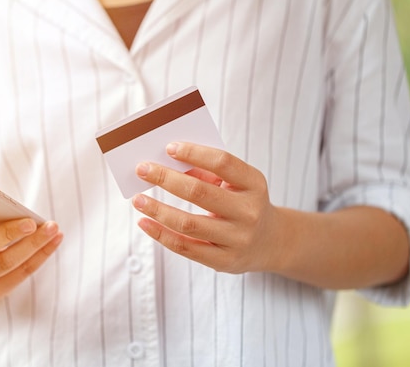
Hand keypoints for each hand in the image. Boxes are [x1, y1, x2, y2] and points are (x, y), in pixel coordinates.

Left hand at [132, 142, 284, 273]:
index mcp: (254, 184)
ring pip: (188, 223)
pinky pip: (186, 247)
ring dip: (158, 209)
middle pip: (200, 192)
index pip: (223, 162)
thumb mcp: (236, 183)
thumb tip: (166, 164)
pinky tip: (145, 222)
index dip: (194, 153)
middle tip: (142, 169)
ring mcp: (237, 239)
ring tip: (138, 199)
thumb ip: (207, 173)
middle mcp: (249, 212)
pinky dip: (161, 234)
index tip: (169, 147)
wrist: (271, 242)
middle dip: (166, 178)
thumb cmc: (244, 203)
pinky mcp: (224, 261)